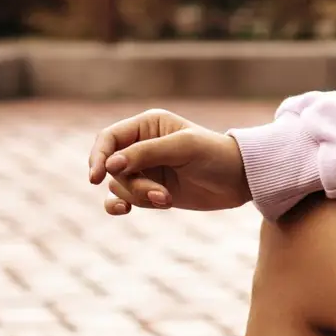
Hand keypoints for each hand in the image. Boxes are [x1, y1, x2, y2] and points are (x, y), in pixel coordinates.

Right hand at [86, 108, 251, 215]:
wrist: (238, 180)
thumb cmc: (215, 155)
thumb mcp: (183, 148)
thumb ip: (147, 153)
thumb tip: (111, 164)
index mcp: (148, 125)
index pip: (109, 138)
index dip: (98, 156)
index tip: (96, 177)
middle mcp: (141, 145)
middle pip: (112, 167)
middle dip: (131, 183)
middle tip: (159, 193)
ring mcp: (144, 169)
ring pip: (118, 185)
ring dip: (138, 196)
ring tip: (166, 199)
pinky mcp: (148, 190)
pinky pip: (121, 198)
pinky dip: (120, 205)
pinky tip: (124, 210)